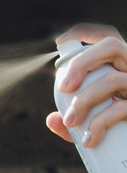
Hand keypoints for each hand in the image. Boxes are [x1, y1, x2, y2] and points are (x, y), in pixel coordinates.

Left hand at [47, 23, 126, 146]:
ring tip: (70, 121)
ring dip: (84, 100)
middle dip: (81, 63)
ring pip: (113, 79)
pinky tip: (89, 140)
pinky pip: (122, 108)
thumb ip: (72, 122)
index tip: (59, 42)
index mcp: (121, 67)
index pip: (109, 38)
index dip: (86, 32)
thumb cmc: (117, 134)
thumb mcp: (92, 125)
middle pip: (111, 47)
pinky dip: (100, 123)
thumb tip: (52, 119)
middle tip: (63, 88)